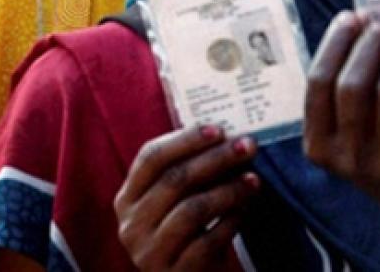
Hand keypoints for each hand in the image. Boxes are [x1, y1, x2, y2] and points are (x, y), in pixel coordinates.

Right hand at [113, 125, 259, 269]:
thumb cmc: (182, 237)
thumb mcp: (172, 205)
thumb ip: (184, 177)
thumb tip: (223, 139)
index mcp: (126, 198)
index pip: (150, 158)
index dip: (184, 140)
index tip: (219, 129)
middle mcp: (131, 224)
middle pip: (174, 180)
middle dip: (215, 159)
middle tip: (246, 146)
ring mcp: (150, 251)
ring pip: (191, 209)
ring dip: (227, 190)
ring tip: (252, 180)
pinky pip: (208, 241)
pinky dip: (230, 222)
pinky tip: (244, 211)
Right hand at [303, 11, 379, 214]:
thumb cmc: (377, 154)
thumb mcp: (343, 134)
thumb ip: (339, 90)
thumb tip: (355, 23)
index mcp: (319, 147)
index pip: (318, 84)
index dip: (334, 45)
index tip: (347, 19)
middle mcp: (350, 156)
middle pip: (352, 84)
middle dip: (365, 45)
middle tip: (378, 25)